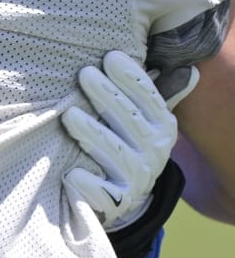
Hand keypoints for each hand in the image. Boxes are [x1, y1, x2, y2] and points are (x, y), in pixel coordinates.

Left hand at [63, 51, 191, 229]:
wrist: (121, 199)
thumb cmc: (126, 147)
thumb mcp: (145, 123)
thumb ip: (155, 98)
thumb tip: (189, 70)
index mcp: (162, 127)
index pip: (148, 98)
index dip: (131, 78)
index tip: (111, 56)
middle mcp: (155, 150)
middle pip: (129, 119)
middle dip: (107, 95)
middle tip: (84, 74)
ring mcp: (138, 176)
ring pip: (114, 151)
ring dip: (92, 133)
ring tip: (69, 115)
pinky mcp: (119, 200)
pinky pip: (105, 192)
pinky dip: (89, 184)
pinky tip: (72, 174)